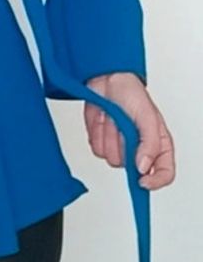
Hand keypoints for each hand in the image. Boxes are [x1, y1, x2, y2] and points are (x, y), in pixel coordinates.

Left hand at [83, 72, 174, 189]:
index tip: (142, 180)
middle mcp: (140, 149)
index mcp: (158, 144)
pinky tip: (104, 120)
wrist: (106, 80)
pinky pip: (97, 150)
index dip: (155, 181)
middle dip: (126, 146)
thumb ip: (150, 143)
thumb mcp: (148, 116)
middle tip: (126, 126)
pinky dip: (98, 134)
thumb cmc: (131, 93)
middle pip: (132, 169)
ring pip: (112, 160)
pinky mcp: (101, 143)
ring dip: (111, 138)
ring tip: (114, 119)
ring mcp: (119, 147)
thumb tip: (144, 167)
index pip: (164, 173)